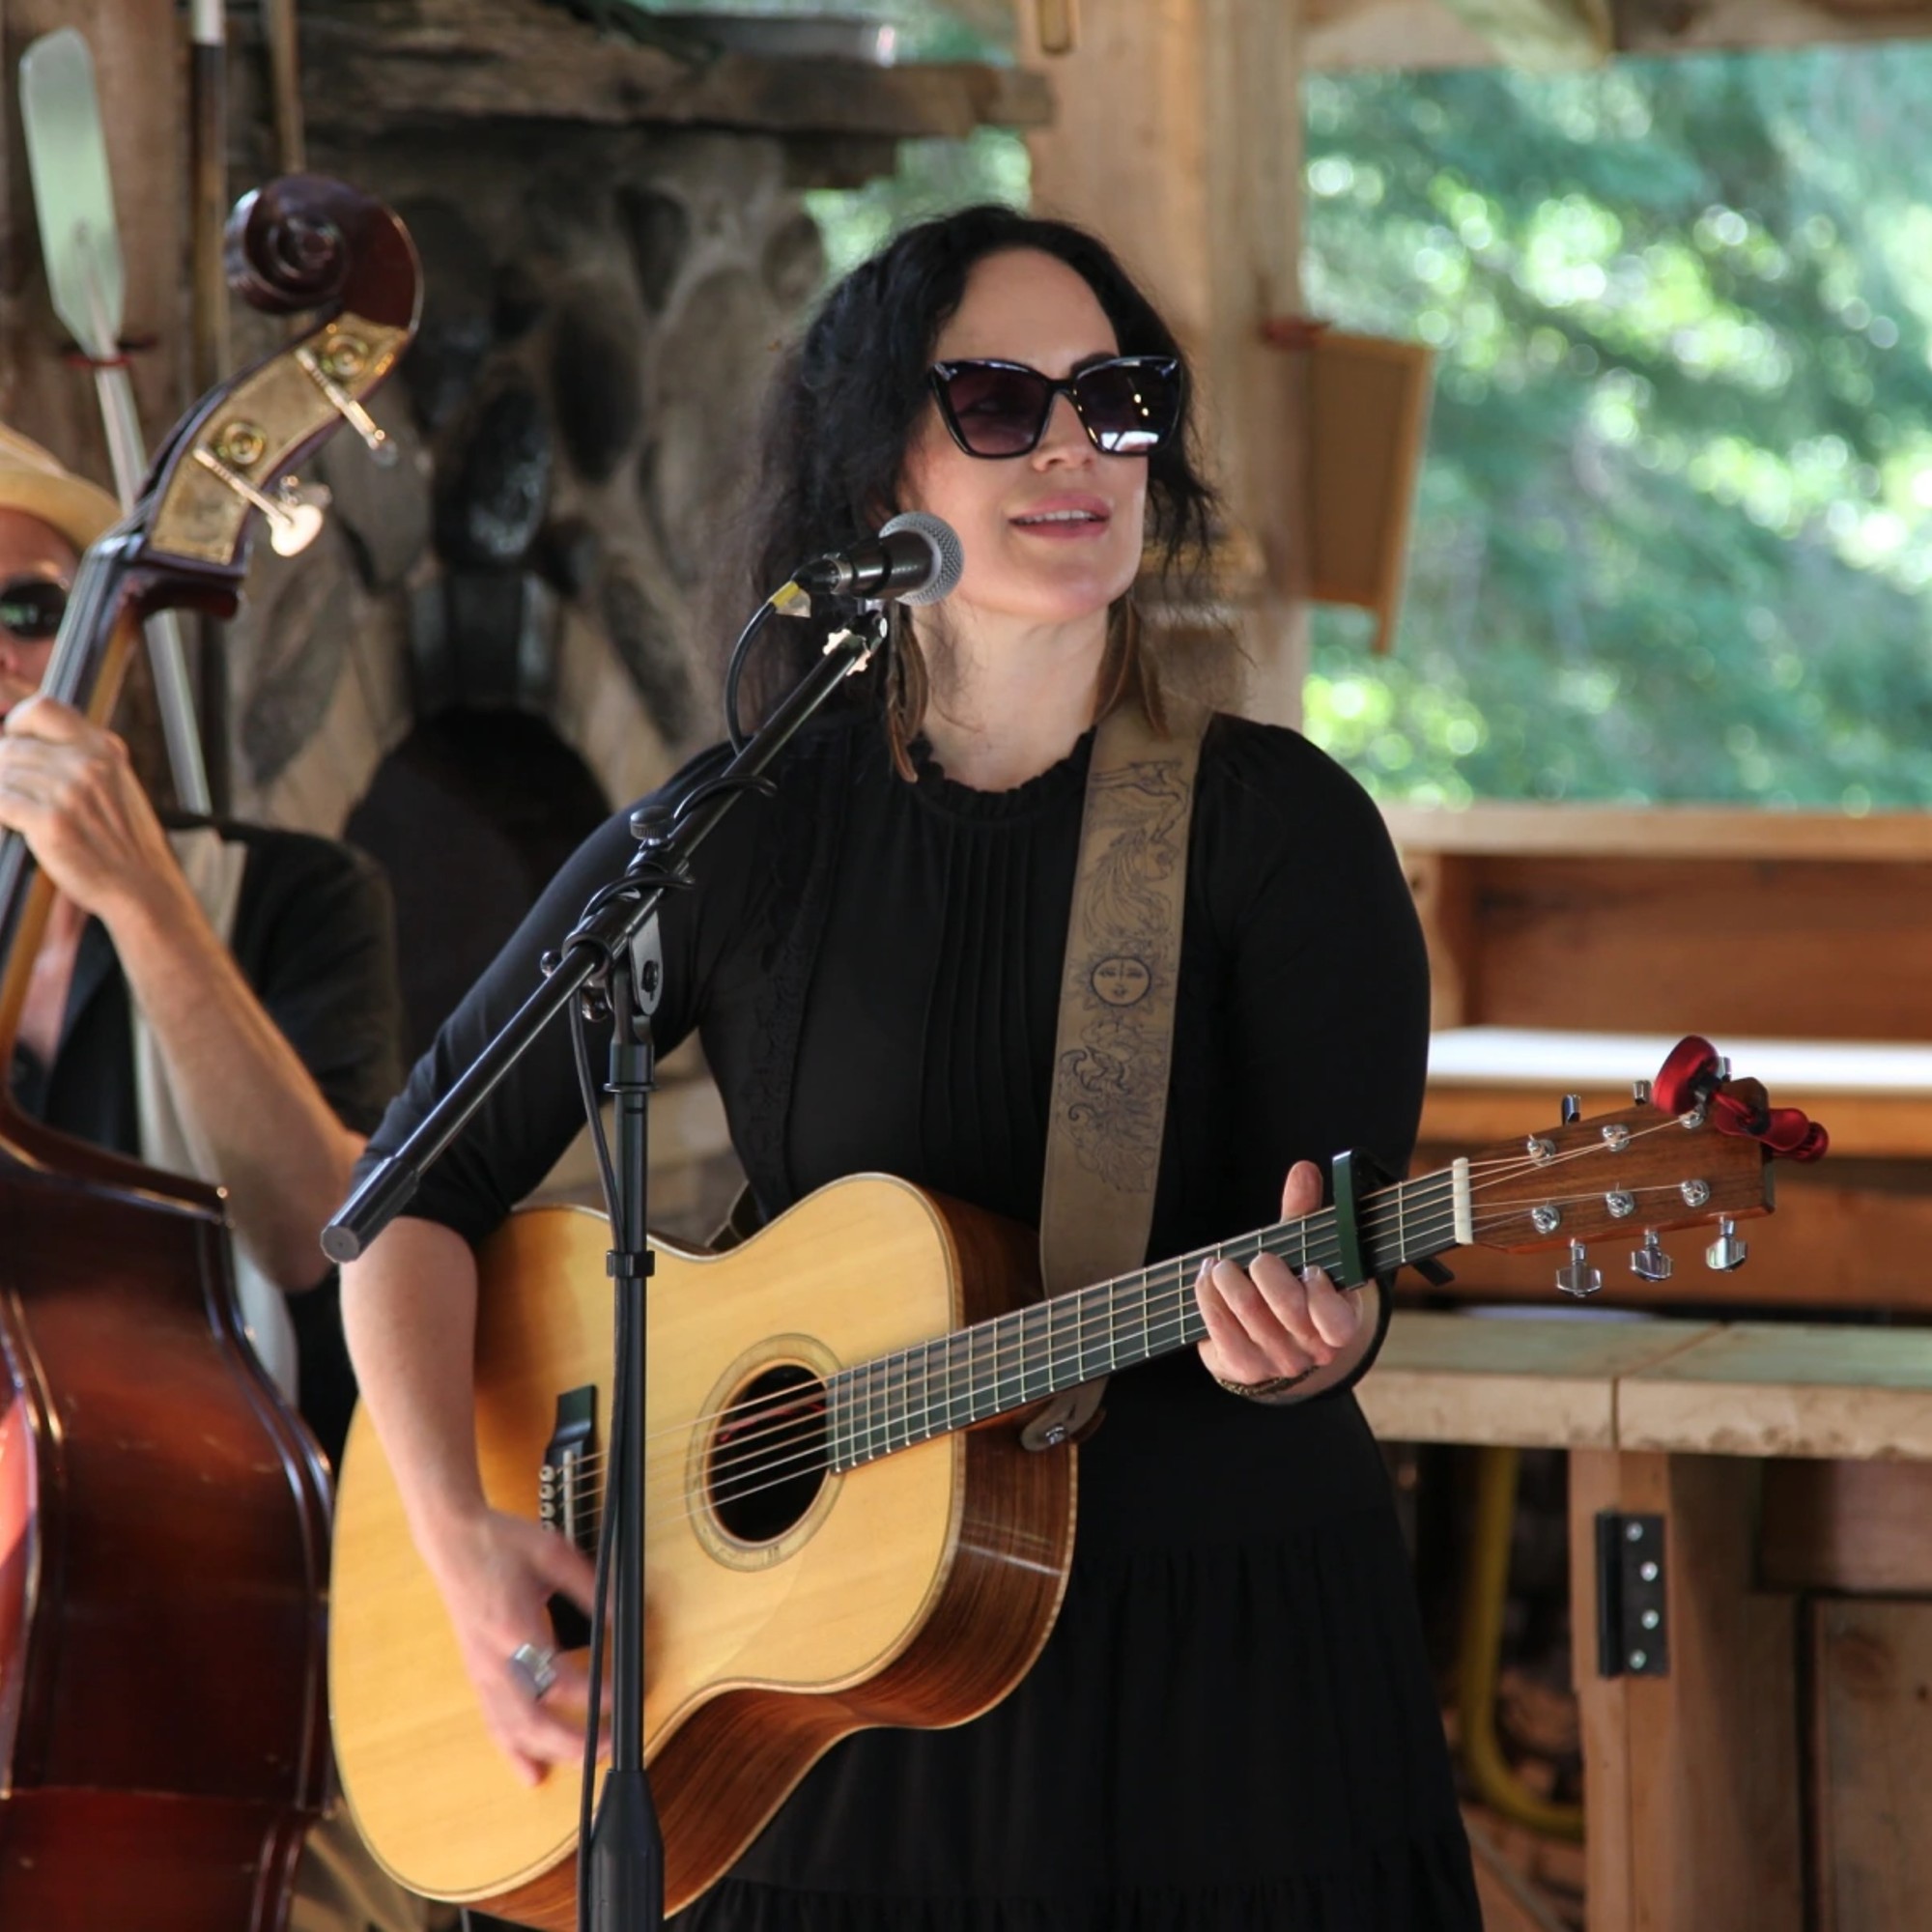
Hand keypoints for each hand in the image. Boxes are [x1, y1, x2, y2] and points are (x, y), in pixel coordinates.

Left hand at [0, 695, 178, 921]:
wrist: (140, 887)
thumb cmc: (123, 843)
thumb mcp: (115, 786)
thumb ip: (81, 759)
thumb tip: (24, 742)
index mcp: (104, 749)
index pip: (43, 708)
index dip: (19, 724)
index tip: (16, 743)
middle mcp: (87, 765)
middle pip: (13, 748)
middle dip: (6, 771)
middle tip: (18, 794)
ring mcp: (68, 792)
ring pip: (3, 775)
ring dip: (3, 794)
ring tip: (21, 814)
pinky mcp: (48, 821)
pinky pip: (0, 802)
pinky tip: (13, 824)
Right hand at [423, 1506, 607, 1786]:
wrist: (453, 1542)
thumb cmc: (502, 1544)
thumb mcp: (553, 1553)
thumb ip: (589, 1586)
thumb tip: (622, 1614)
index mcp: (513, 1628)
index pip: (554, 1677)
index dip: (590, 1692)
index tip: (619, 1695)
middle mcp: (493, 1659)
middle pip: (531, 1718)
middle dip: (571, 1740)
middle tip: (608, 1744)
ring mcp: (481, 1671)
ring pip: (512, 1728)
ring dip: (549, 1751)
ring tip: (585, 1760)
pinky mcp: (477, 1675)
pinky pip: (494, 1723)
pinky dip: (514, 1751)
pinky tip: (532, 1772)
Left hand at [1195, 1159, 1362, 1388]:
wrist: (1269, 1343)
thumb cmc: (1292, 1287)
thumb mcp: (1306, 1252)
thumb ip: (1304, 1215)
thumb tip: (1303, 1170)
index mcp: (1340, 1322)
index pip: (1338, 1321)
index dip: (1321, 1295)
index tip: (1310, 1269)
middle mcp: (1312, 1350)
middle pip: (1287, 1308)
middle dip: (1267, 1272)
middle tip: (1259, 1258)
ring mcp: (1277, 1363)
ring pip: (1249, 1312)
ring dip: (1229, 1278)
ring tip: (1220, 1263)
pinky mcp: (1243, 1368)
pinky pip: (1219, 1329)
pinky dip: (1208, 1296)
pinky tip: (1206, 1278)